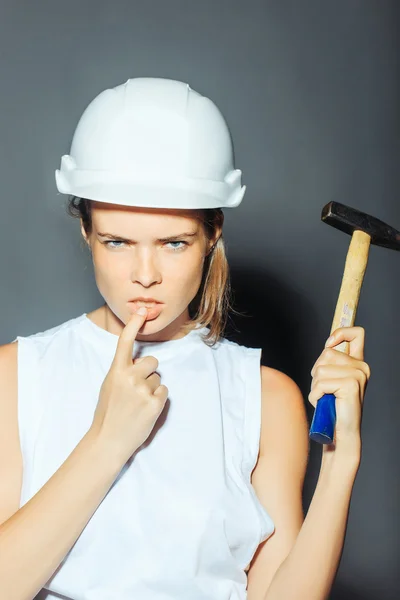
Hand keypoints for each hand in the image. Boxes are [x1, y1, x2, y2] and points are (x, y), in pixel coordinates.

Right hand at [89, 308, 168, 464]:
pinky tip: (145, 410)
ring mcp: (143, 391)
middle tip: (137, 388)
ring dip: (151, 389)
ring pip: (158, 379)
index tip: (142, 309)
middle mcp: (130, 377)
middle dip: (149, 371)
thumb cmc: (108, 413)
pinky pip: (164, 392)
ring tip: (138, 404)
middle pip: (153, 361)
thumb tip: (141, 364)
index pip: (126, 341)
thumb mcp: (109, 386)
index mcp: (116, 371)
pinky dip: (157, 400)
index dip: (134, 323)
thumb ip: (123, 371)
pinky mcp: (155, 404)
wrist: (108, 440)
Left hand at [308, 326, 370, 450]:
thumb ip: (331, 362)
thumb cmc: (332, 406)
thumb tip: (328, 344)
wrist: (340, 432)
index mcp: (358, 363)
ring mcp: (358, 375)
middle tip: (324, 389)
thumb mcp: (331, 379)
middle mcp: (361, 367)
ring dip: (315, 386)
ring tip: (325, 398)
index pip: (357, 333)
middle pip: (326, 352)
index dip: (340, 333)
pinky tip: (324, 403)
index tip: (330, 343)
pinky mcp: (351, 385)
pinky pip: (320, 383)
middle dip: (317, 371)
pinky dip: (315, 395)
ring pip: (320, 369)